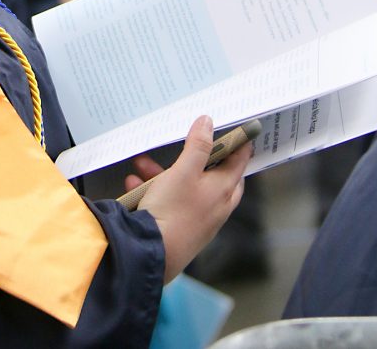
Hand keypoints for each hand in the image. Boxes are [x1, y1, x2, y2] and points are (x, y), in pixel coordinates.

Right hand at [125, 115, 247, 282]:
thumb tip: (208, 122)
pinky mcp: (180, 229)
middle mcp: (215, 207)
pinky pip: (171, 202)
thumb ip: (197, 145)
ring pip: (187, 187)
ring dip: (165, 172)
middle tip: (197, 145)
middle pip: (217, 176)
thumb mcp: (184, 171)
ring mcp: (199, 220)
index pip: (238, 162)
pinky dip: (156, 190)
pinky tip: (135, 183)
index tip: (240, 131)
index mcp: (223, 190)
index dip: (239, 144)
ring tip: (143, 164)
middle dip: (201, 158)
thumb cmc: (173, 211)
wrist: (152, 254)